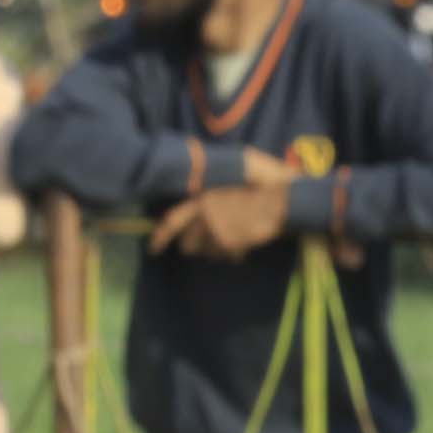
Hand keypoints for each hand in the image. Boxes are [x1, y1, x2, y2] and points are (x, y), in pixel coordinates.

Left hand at [153, 173, 298, 259]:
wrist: (280, 198)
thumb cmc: (259, 181)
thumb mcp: (229, 174)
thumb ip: (211, 182)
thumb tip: (195, 183)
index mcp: (200, 198)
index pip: (171, 221)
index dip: (159, 237)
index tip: (153, 249)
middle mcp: (204, 218)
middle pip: (187, 245)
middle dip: (195, 246)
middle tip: (208, 241)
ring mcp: (218, 233)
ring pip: (208, 254)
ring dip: (216, 250)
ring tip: (232, 238)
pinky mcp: (232, 245)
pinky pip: (228, 258)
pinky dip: (235, 254)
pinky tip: (245, 242)